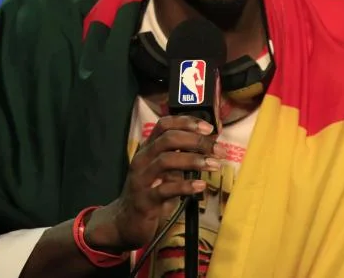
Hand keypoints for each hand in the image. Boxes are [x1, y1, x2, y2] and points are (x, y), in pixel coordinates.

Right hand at [86, 115, 226, 251]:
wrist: (126, 222)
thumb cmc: (150, 193)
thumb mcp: (164, 172)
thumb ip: (180, 158)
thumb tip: (208, 146)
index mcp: (147, 150)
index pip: (164, 125)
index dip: (186, 122)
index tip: (208, 128)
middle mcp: (142, 160)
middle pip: (168, 139)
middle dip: (196, 140)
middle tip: (217, 149)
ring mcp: (141, 179)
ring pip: (166, 160)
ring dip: (194, 160)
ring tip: (214, 164)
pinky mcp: (145, 200)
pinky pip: (165, 190)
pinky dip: (185, 186)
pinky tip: (201, 186)